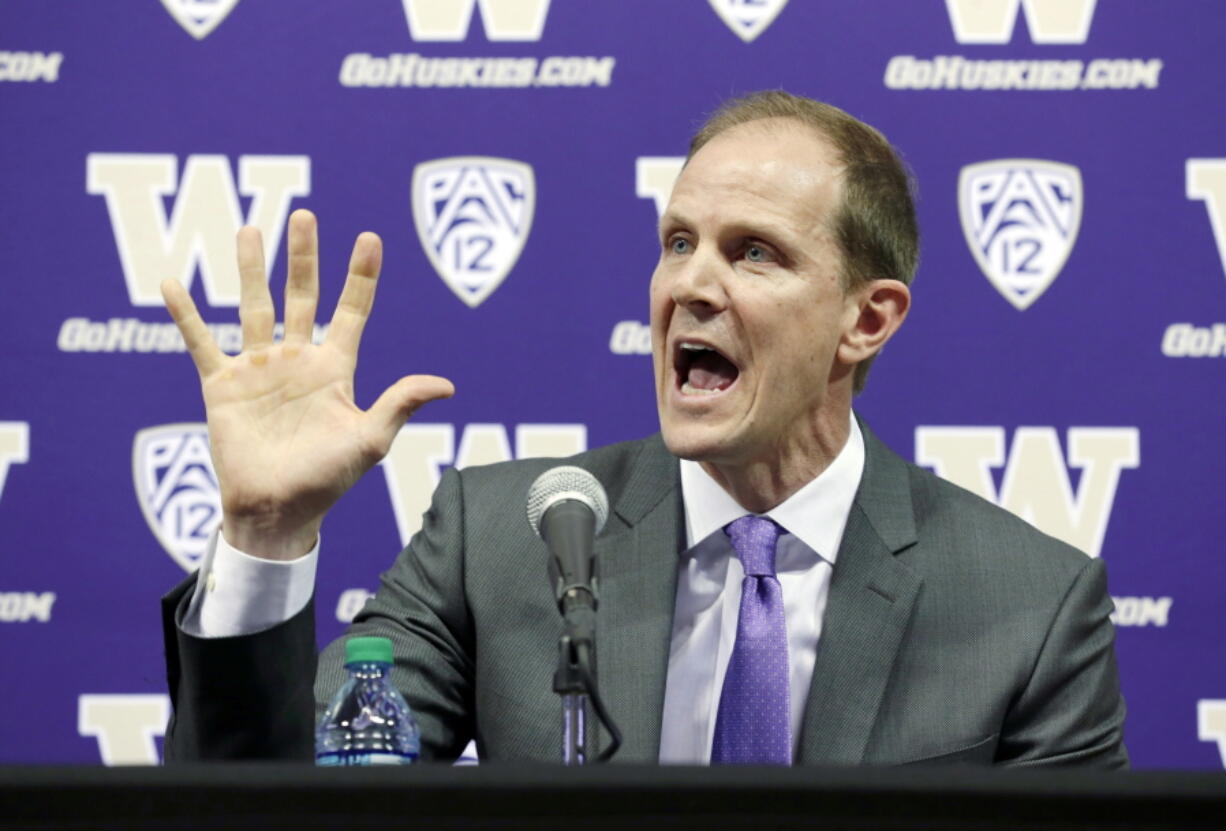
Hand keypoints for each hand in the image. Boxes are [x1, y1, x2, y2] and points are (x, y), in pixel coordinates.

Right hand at [161, 210, 454, 559]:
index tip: (370, 238)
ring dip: (249, 269)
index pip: (352, 311)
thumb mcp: (370, 440)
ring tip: (248, 229)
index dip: (361, 276)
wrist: (278, 512)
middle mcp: (297, 360)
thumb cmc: (328, 481)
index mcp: (335, 369)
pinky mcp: (223, 387)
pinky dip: (186, 315)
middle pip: (301, 296)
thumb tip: (447, 384)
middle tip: (304, 215)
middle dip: (303, 257)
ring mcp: (259, 370)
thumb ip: (400, 404)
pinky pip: (201, 343)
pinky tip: (171, 283)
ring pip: (254, 307)